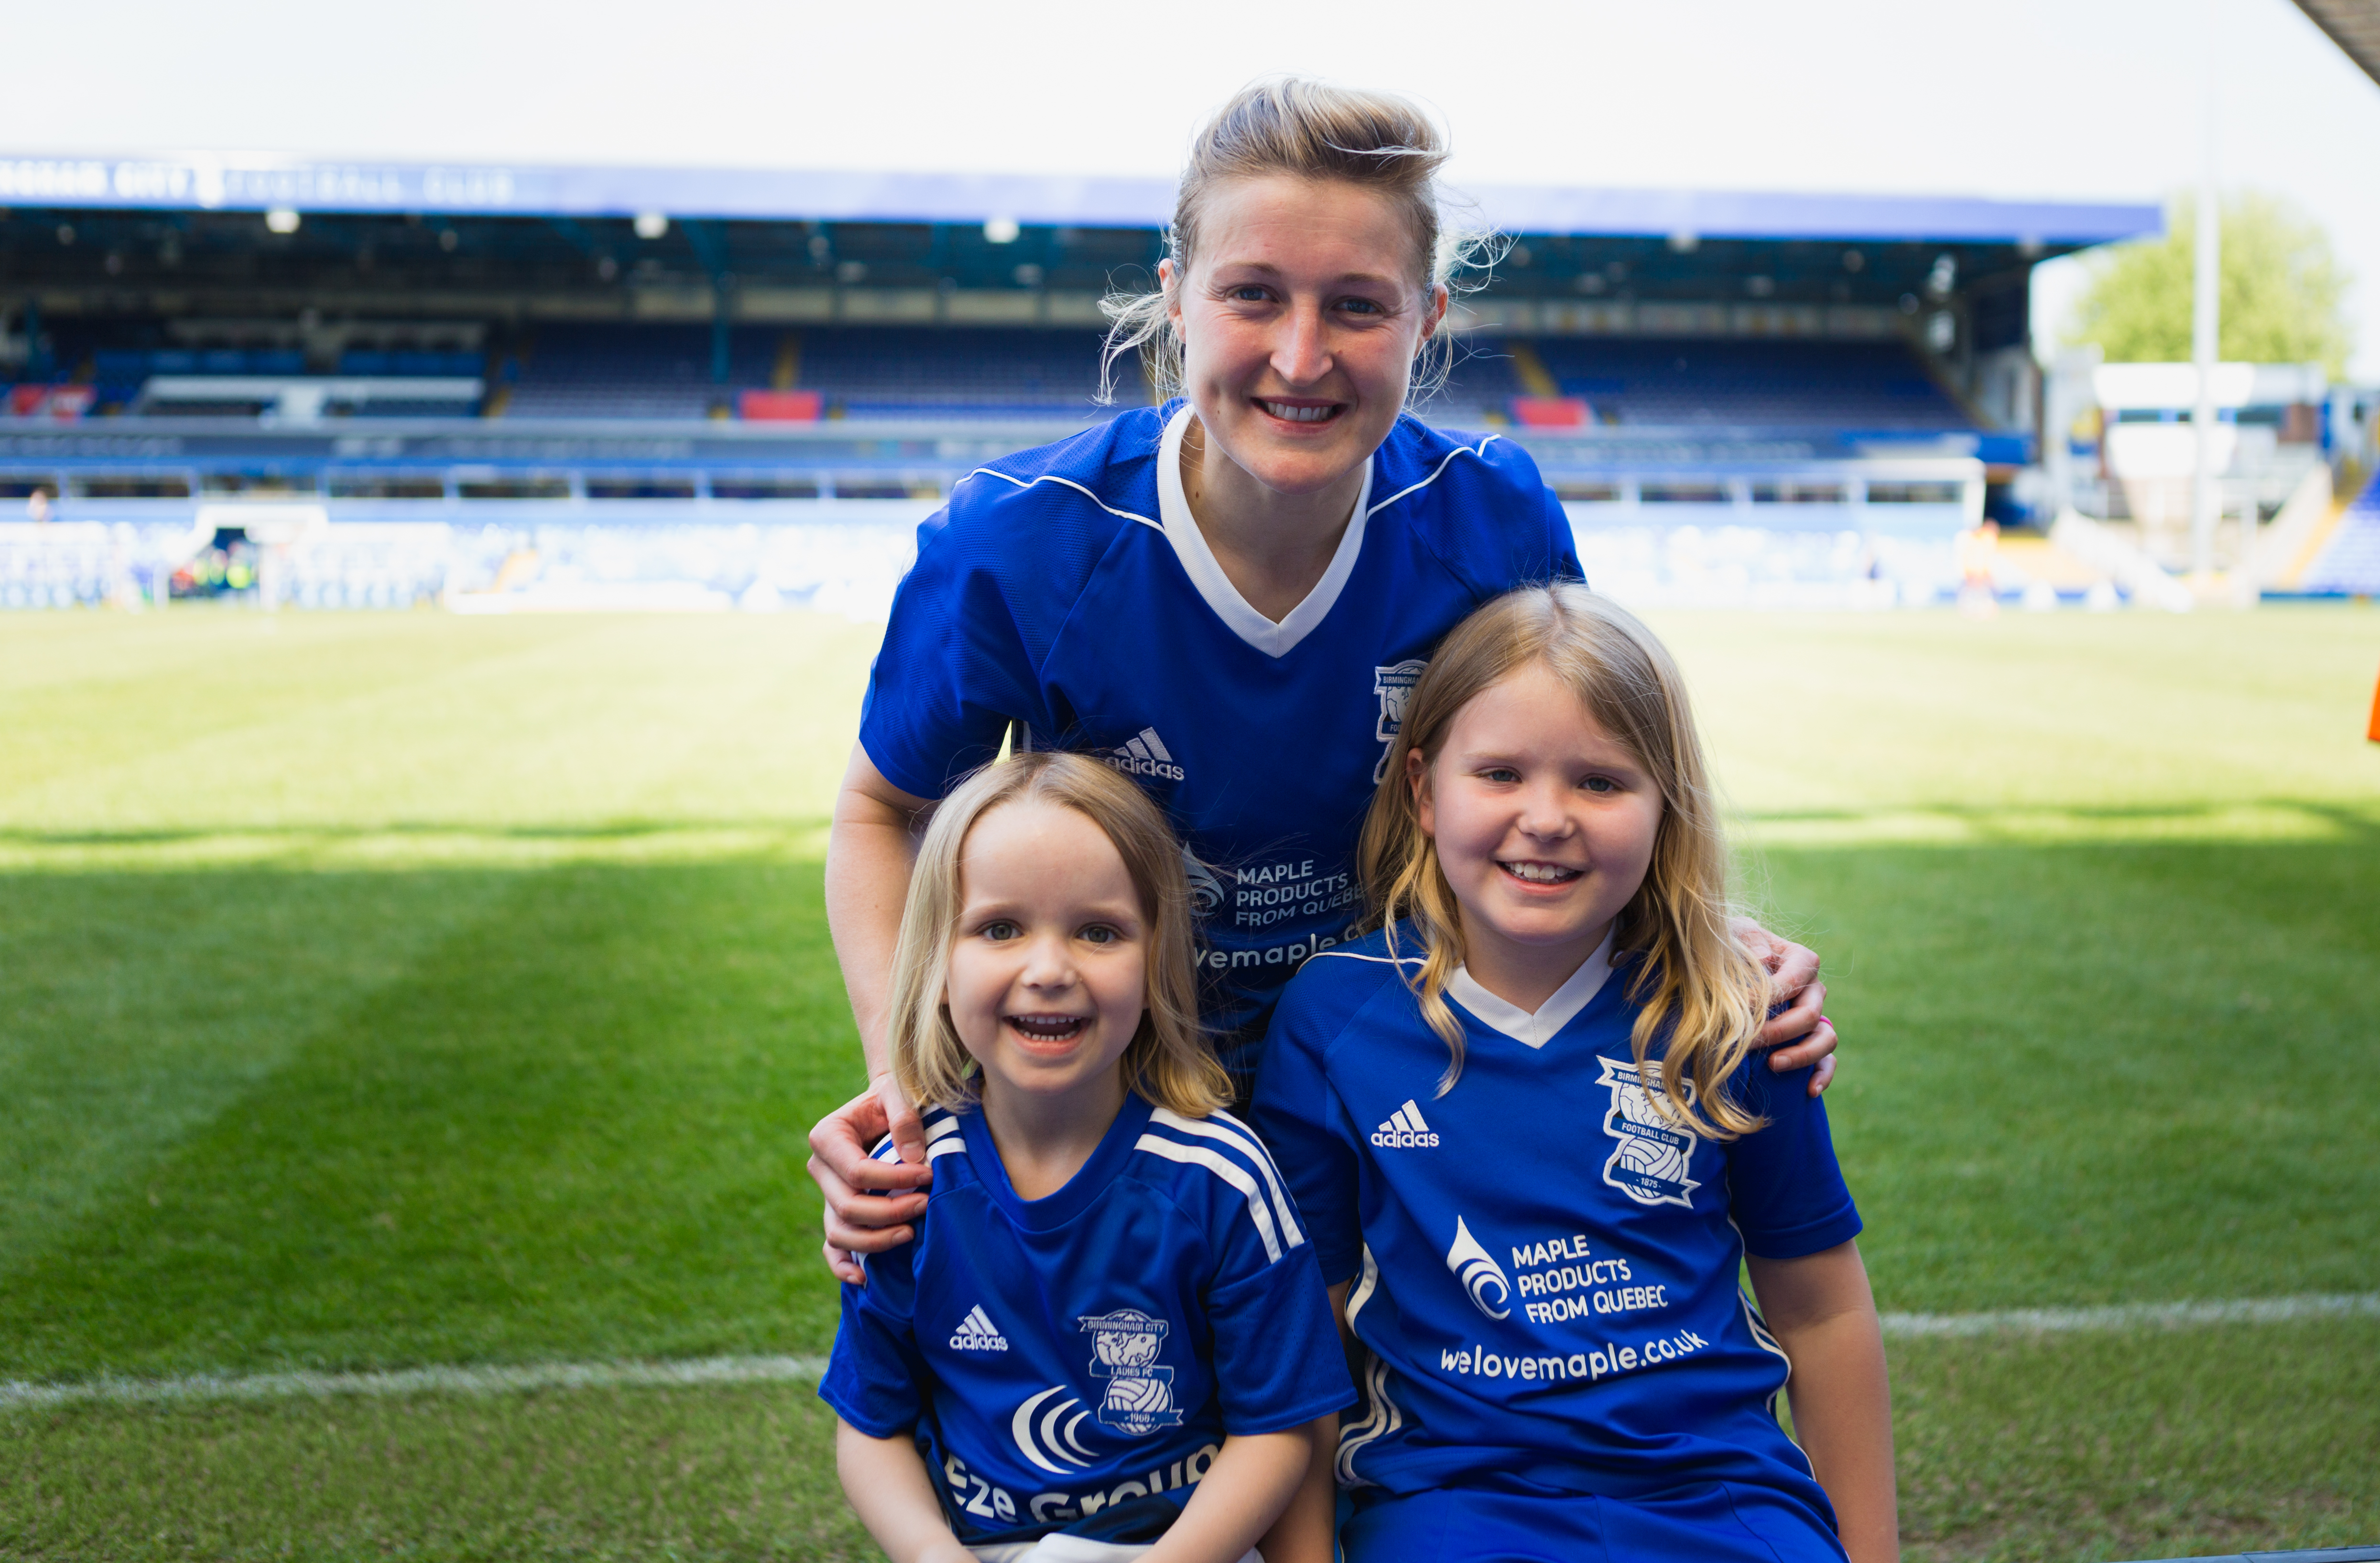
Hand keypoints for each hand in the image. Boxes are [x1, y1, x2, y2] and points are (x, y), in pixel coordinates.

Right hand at [807, 1074, 932, 1283]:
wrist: (886, 1108)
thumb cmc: (893, 1099)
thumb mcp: (898, 1095)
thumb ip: (905, 1118)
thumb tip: (914, 1159)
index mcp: (828, 1137)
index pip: (857, 1172)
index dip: (893, 1180)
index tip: (928, 1176)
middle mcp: (820, 1169)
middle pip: (848, 1206)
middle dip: (889, 1211)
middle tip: (925, 1205)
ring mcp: (827, 1195)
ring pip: (840, 1233)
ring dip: (875, 1240)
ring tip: (910, 1234)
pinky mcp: (837, 1214)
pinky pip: (833, 1248)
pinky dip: (844, 1266)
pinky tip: (865, 1278)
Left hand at [1732, 917, 1836, 1097]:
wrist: (1719, 972)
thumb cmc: (1728, 948)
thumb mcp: (1734, 934)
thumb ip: (1749, 939)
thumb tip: (1765, 957)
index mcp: (1798, 960)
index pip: (1798, 977)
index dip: (1774, 993)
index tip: (1743, 1007)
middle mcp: (1811, 989)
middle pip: (1811, 1012)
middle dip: (1780, 1029)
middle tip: (1748, 1042)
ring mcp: (1813, 1018)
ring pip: (1826, 1038)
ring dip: (1802, 1054)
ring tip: (1773, 1064)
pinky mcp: (1809, 1042)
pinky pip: (1827, 1062)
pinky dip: (1822, 1076)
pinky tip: (1808, 1090)